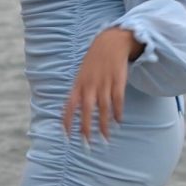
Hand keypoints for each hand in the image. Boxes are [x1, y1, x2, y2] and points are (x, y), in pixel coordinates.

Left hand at [62, 27, 141, 141]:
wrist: (110, 43)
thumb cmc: (94, 61)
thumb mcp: (81, 74)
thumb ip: (78, 90)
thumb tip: (72, 109)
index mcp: (78, 84)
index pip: (69, 105)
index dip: (67, 121)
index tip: (67, 135)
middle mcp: (90, 85)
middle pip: (87, 110)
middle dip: (86, 127)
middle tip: (86, 142)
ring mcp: (104, 83)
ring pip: (103, 108)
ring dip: (104, 124)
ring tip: (105, 137)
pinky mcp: (118, 81)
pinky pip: (118, 100)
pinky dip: (118, 111)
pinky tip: (118, 121)